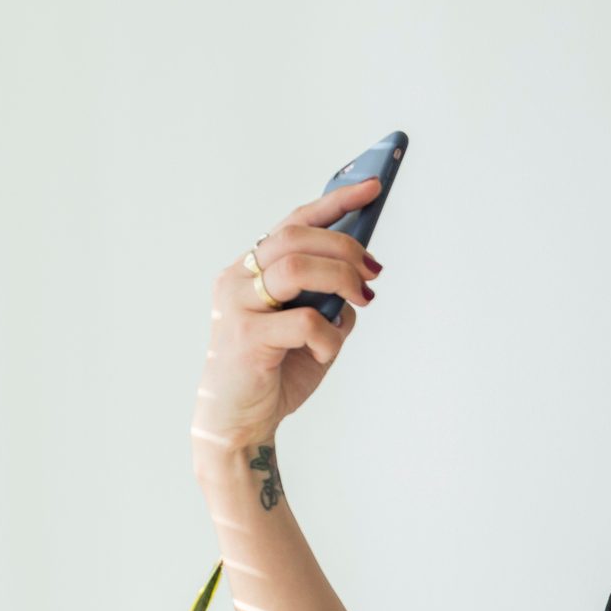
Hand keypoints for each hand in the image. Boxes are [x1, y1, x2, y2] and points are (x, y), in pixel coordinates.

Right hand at [191, 178, 384, 462]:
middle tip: (373, 273)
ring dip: (339, 278)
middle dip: (345, 247)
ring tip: (362, 298)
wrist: (239, 424)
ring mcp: (237, 306)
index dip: (335, 201)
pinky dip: (326, 336)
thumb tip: (359, 284)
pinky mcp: (245, 337)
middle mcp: (238, 280)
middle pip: (297, 237)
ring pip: (295, 267)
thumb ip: (329, 303)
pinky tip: (323, 353)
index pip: (294, 223)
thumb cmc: (274, 375)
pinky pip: (302, 321)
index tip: (373, 186)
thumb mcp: (312, 332)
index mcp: (252, 271)